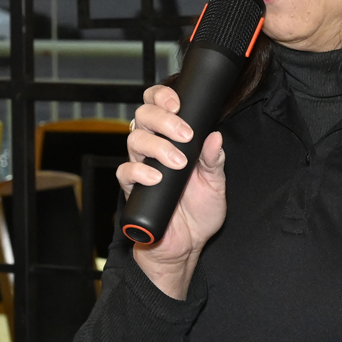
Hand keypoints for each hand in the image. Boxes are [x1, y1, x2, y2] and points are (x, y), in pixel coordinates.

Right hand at [117, 83, 225, 299]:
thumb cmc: (199, 212)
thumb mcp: (215, 184)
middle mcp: (153, 148)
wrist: (187, 245)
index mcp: (172, 139)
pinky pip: (125, 172)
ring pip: (135, 140)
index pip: (158, 105)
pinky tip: (156, 178)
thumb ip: (215, 161)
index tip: (178, 103)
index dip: (162, 96)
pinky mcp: (132, 189)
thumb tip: (216, 137)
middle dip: (163, 120)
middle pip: (143, 117)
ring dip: (157, 147)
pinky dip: (139, 172)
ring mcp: (141, 167)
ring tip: (178, 163)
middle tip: (184, 134)